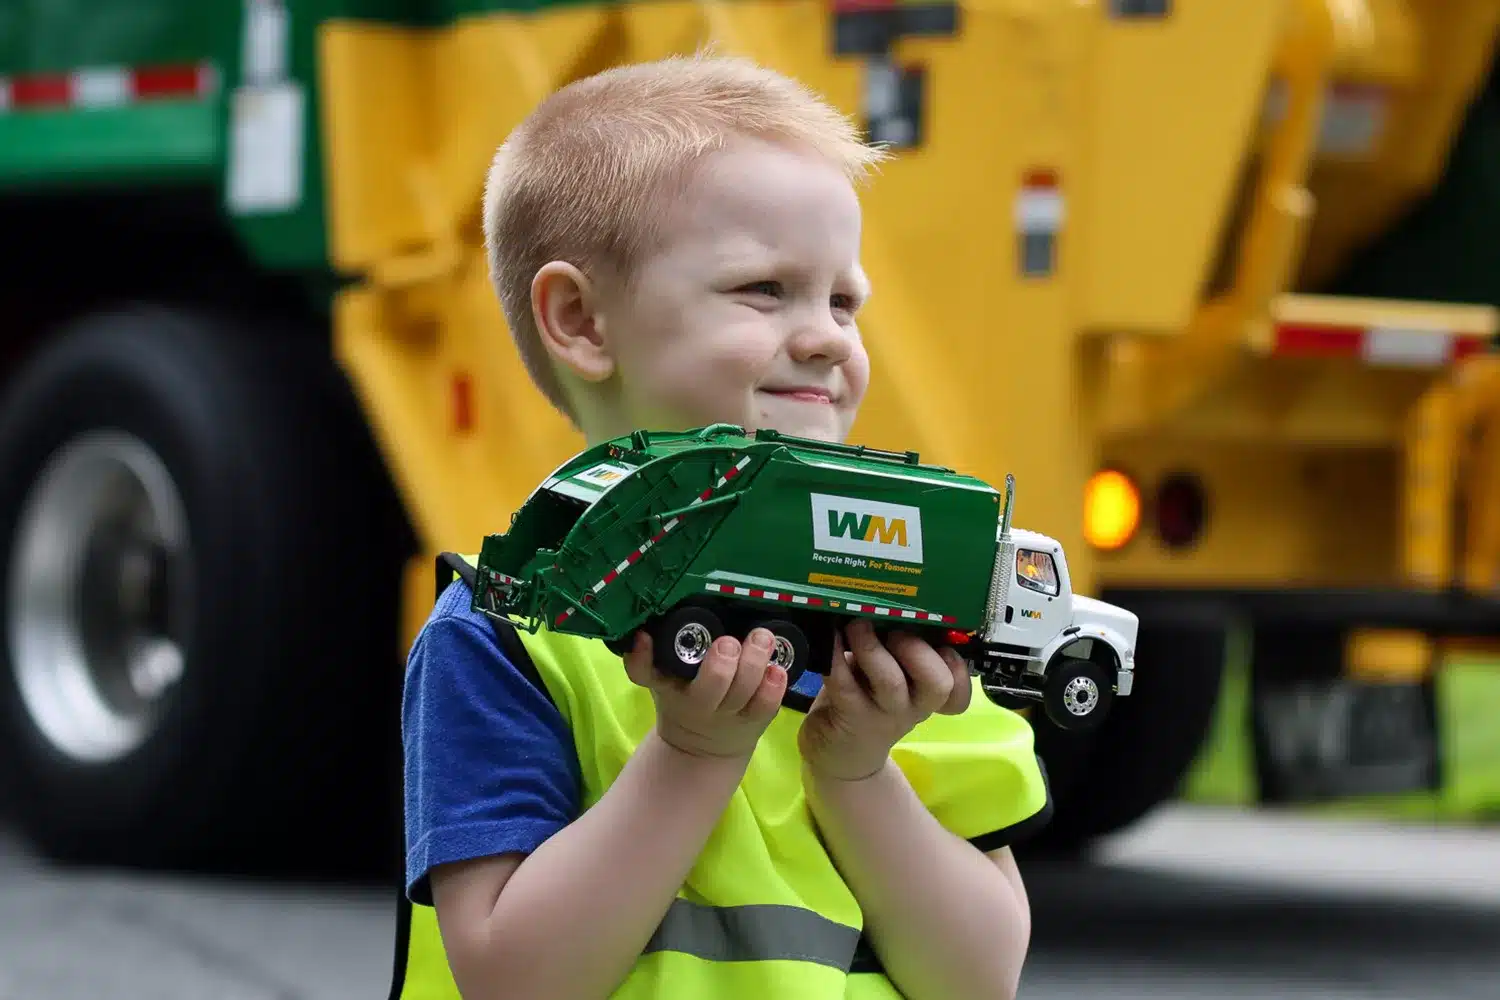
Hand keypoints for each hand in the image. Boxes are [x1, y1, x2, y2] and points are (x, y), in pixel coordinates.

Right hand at [622, 627, 787, 760]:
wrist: (701, 748)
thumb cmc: (682, 698)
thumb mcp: (660, 681)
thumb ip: (651, 659)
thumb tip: (642, 632)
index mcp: (668, 687)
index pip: (645, 673)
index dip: (642, 657)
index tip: (645, 636)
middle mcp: (698, 703)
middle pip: (710, 686)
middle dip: (723, 661)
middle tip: (729, 641)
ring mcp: (729, 714)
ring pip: (744, 691)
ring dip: (755, 662)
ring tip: (762, 638)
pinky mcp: (755, 721)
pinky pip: (767, 706)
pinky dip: (775, 686)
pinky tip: (778, 668)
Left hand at [798, 618, 971, 781]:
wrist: (841, 754)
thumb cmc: (869, 701)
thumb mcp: (891, 677)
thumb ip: (899, 650)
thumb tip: (890, 601)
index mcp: (928, 692)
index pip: (959, 686)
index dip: (957, 665)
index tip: (939, 638)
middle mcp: (913, 705)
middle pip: (937, 683)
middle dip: (917, 649)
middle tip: (894, 629)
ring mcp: (882, 714)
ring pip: (890, 681)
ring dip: (873, 648)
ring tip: (857, 625)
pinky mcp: (849, 717)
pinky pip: (845, 684)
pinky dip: (836, 656)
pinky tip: (829, 638)